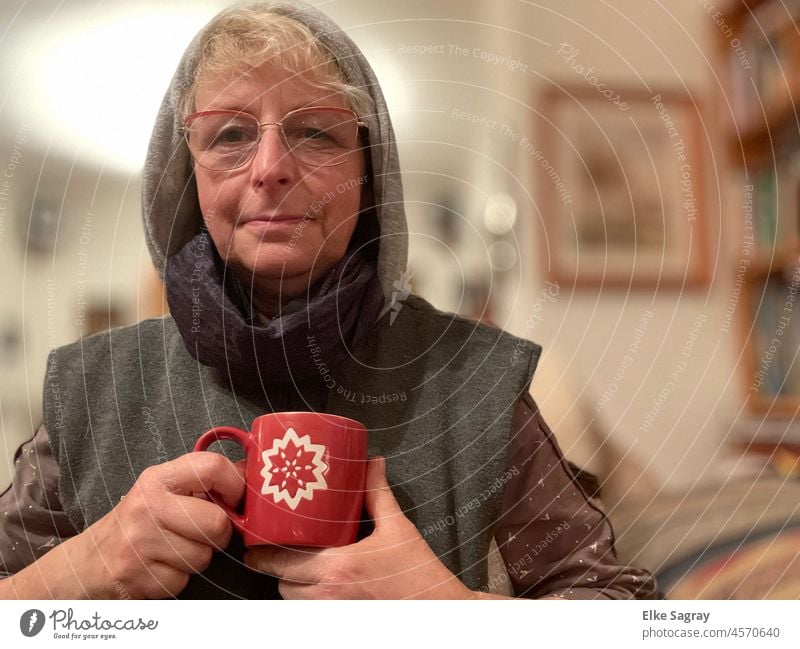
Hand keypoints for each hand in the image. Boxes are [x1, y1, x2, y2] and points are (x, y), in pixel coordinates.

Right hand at [73, 452, 244, 598]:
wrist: (88, 561)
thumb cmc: (139, 521)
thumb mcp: (165, 490)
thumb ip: (204, 481)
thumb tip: (251, 472)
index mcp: (158, 478)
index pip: (212, 467)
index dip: (236, 485)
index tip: (237, 500)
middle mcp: (147, 506)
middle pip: (216, 523)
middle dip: (218, 534)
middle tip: (203, 533)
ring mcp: (139, 542)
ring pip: (203, 557)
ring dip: (197, 557)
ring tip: (174, 549)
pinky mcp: (136, 576)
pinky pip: (183, 580)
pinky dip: (178, 578)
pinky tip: (160, 567)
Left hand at [244, 456, 471, 598]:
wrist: (440, 610)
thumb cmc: (418, 573)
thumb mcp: (398, 528)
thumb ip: (378, 494)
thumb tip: (372, 463)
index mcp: (338, 568)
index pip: (282, 564)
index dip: (262, 555)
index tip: (255, 544)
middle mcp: (330, 596)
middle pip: (282, 586)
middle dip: (277, 569)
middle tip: (279, 550)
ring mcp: (335, 615)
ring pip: (294, 603)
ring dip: (292, 587)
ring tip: (299, 567)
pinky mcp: (342, 626)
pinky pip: (311, 614)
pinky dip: (309, 602)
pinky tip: (319, 588)